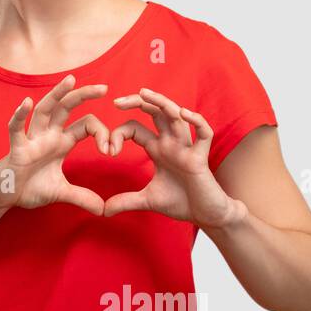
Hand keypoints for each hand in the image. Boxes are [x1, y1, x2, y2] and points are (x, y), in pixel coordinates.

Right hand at [0, 74, 110, 214]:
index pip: (85, 125)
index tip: (111, 150)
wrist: (3, 197)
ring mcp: (31, 139)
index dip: (101, 133)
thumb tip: (103, 209)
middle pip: (66, 107)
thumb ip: (81, 197)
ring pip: (44, 110)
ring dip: (56, 94)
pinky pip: (16, 129)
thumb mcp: (60, 193)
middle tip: (104, 88)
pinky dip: (19, 116)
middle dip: (83, 95)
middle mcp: (47, 135)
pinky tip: (25, 103)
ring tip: (70, 80)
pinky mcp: (16, 149)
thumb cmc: (28, 188)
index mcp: (60, 142)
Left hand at [104, 87, 241, 227]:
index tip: (108, 150)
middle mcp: (171, 143)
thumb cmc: (181, 203)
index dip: (119, 134)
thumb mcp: (147, 201)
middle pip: (155, 113)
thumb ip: (125, 201)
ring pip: (176, 117)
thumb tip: (104, 211)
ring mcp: (187, 148)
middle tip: (117, 101)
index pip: (135, 129)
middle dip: (137, 102)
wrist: (206, 216)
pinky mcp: (201, 158)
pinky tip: (183, 113)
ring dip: (162, 103)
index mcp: (157, 149)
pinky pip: (204, 133)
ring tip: (145, 93)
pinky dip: (196, 121)